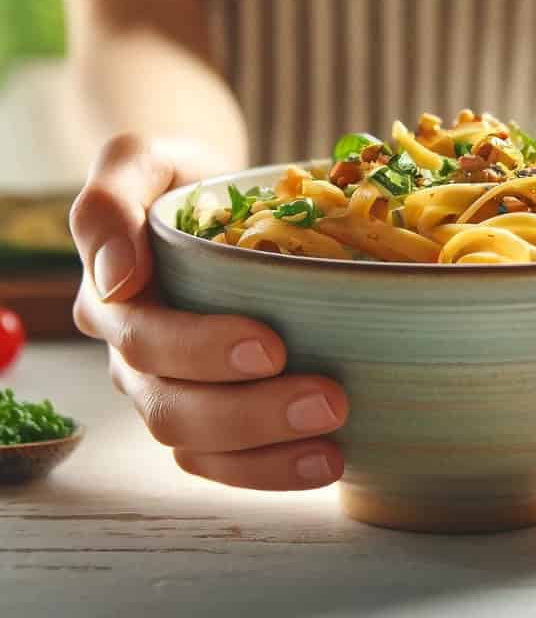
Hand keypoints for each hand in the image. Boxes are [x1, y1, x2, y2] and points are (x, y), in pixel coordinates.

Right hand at [70, 133, 347, 489]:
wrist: (213, 192)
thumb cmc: (179, 175)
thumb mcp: (138, 159)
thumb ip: (109, 204)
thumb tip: (117, 279)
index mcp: (115, 298)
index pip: (146, 339)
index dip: (203, 350)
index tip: (272, 346)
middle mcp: (134, 352)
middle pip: (173, 405)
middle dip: (252, 412)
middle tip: (330, 399)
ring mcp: (168, 385)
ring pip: (198, 444)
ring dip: (266, 453)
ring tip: (333, 446)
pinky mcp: (208, 406)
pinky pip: (224, 458)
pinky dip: (270, 468)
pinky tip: (326, 461)